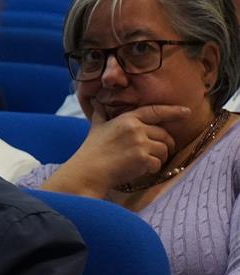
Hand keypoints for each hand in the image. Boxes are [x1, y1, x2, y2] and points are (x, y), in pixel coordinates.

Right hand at [54, 104, 188, 195]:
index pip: (156, 111)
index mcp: (127, 119)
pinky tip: (139, 171)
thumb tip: (97, 102)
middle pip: (164, 135)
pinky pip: (158, 163)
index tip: (187, 112)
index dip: (173, 111)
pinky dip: (151, 169)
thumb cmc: (91, 150)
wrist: (87, 171)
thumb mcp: (96, 127)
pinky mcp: (142, 159)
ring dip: (157, 158)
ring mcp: (140, 143)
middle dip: (163, 145)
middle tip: (154, 153)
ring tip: (143, 163)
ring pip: (163, 149)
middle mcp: (136, 128)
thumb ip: (101, 115)